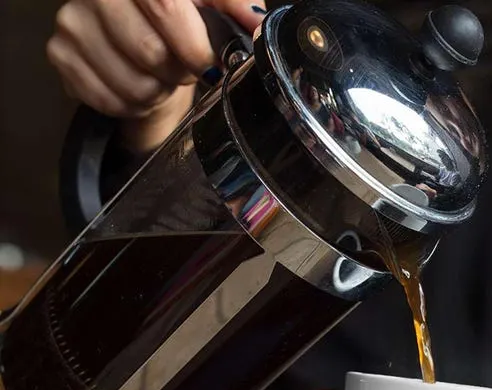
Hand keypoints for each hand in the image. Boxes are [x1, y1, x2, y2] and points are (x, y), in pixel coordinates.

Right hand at [46, 0, 263, 151]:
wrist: (143, 41)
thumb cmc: (181, 22)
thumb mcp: (213, 4)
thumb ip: (235, 5)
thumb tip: (256, 22)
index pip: (165, 3)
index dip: (192, 43)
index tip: (208, 62)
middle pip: (149, 51)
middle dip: (177, 71)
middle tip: (183, 67)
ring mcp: (73, 21)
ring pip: (132, 83)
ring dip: (157, 91)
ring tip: (160, 76)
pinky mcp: (61, 55)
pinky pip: (109, 100)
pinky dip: (133, 104)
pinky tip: (138, 85)